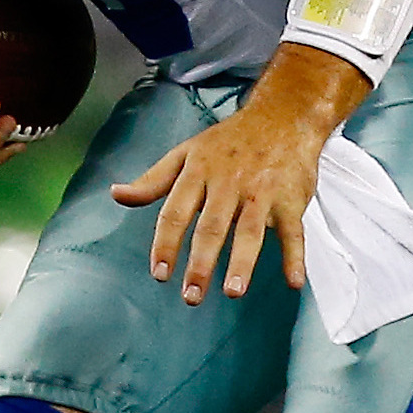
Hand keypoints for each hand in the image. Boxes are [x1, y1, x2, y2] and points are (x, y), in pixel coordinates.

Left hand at [111, 96, 326, 305]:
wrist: (283, 116)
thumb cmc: (230, 140)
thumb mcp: (187, 152)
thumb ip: (153, 180)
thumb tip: (117, 195)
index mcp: (199, 173)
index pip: (175, 212)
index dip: (165, 244)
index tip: (159, 273)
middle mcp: (228, 183)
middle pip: (211, 227)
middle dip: (201, 263)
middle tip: (191, 295)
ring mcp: (261, 192)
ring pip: (249, 231)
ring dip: (242, 262)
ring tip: (233, 291)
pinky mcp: (290, 199)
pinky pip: (293, 231)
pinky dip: (296, 256)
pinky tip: (293, 281)